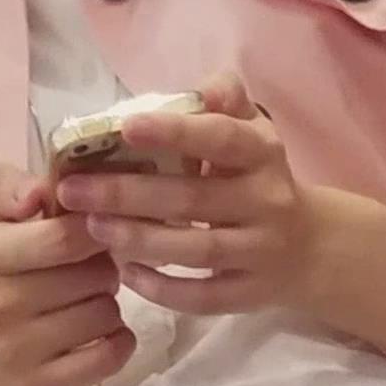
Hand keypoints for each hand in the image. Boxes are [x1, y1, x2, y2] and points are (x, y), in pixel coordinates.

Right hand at [0, 160, 134, 385]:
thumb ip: (8, 185)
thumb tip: (43, 190)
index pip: (64, 238)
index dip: (94, 227)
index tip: (93, 227)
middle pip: (94, 275)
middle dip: (103, 264)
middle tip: (89, 266)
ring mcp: (17, 352)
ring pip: (106, 314)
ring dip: (108, 302)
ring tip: (87, 298)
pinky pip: (108, 358)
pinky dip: (119, 341)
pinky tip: (104, 331)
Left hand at [53, 75, 311, 314]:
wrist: (311, 248)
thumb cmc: (261, 179)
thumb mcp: (254, 133)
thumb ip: (227, 100)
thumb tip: (205, 87)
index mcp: (262, 154)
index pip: (220, 139)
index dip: (175, 133)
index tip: (126, 127)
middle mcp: (266, 201)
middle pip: (194, 198)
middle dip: (128, 194)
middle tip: (73, 190)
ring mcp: (259, 251)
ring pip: (196, 249)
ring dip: (139, 239)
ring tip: (92, 228)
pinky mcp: (249, 294)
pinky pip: (202, 298)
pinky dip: (162, 289)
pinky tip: (126, 273)